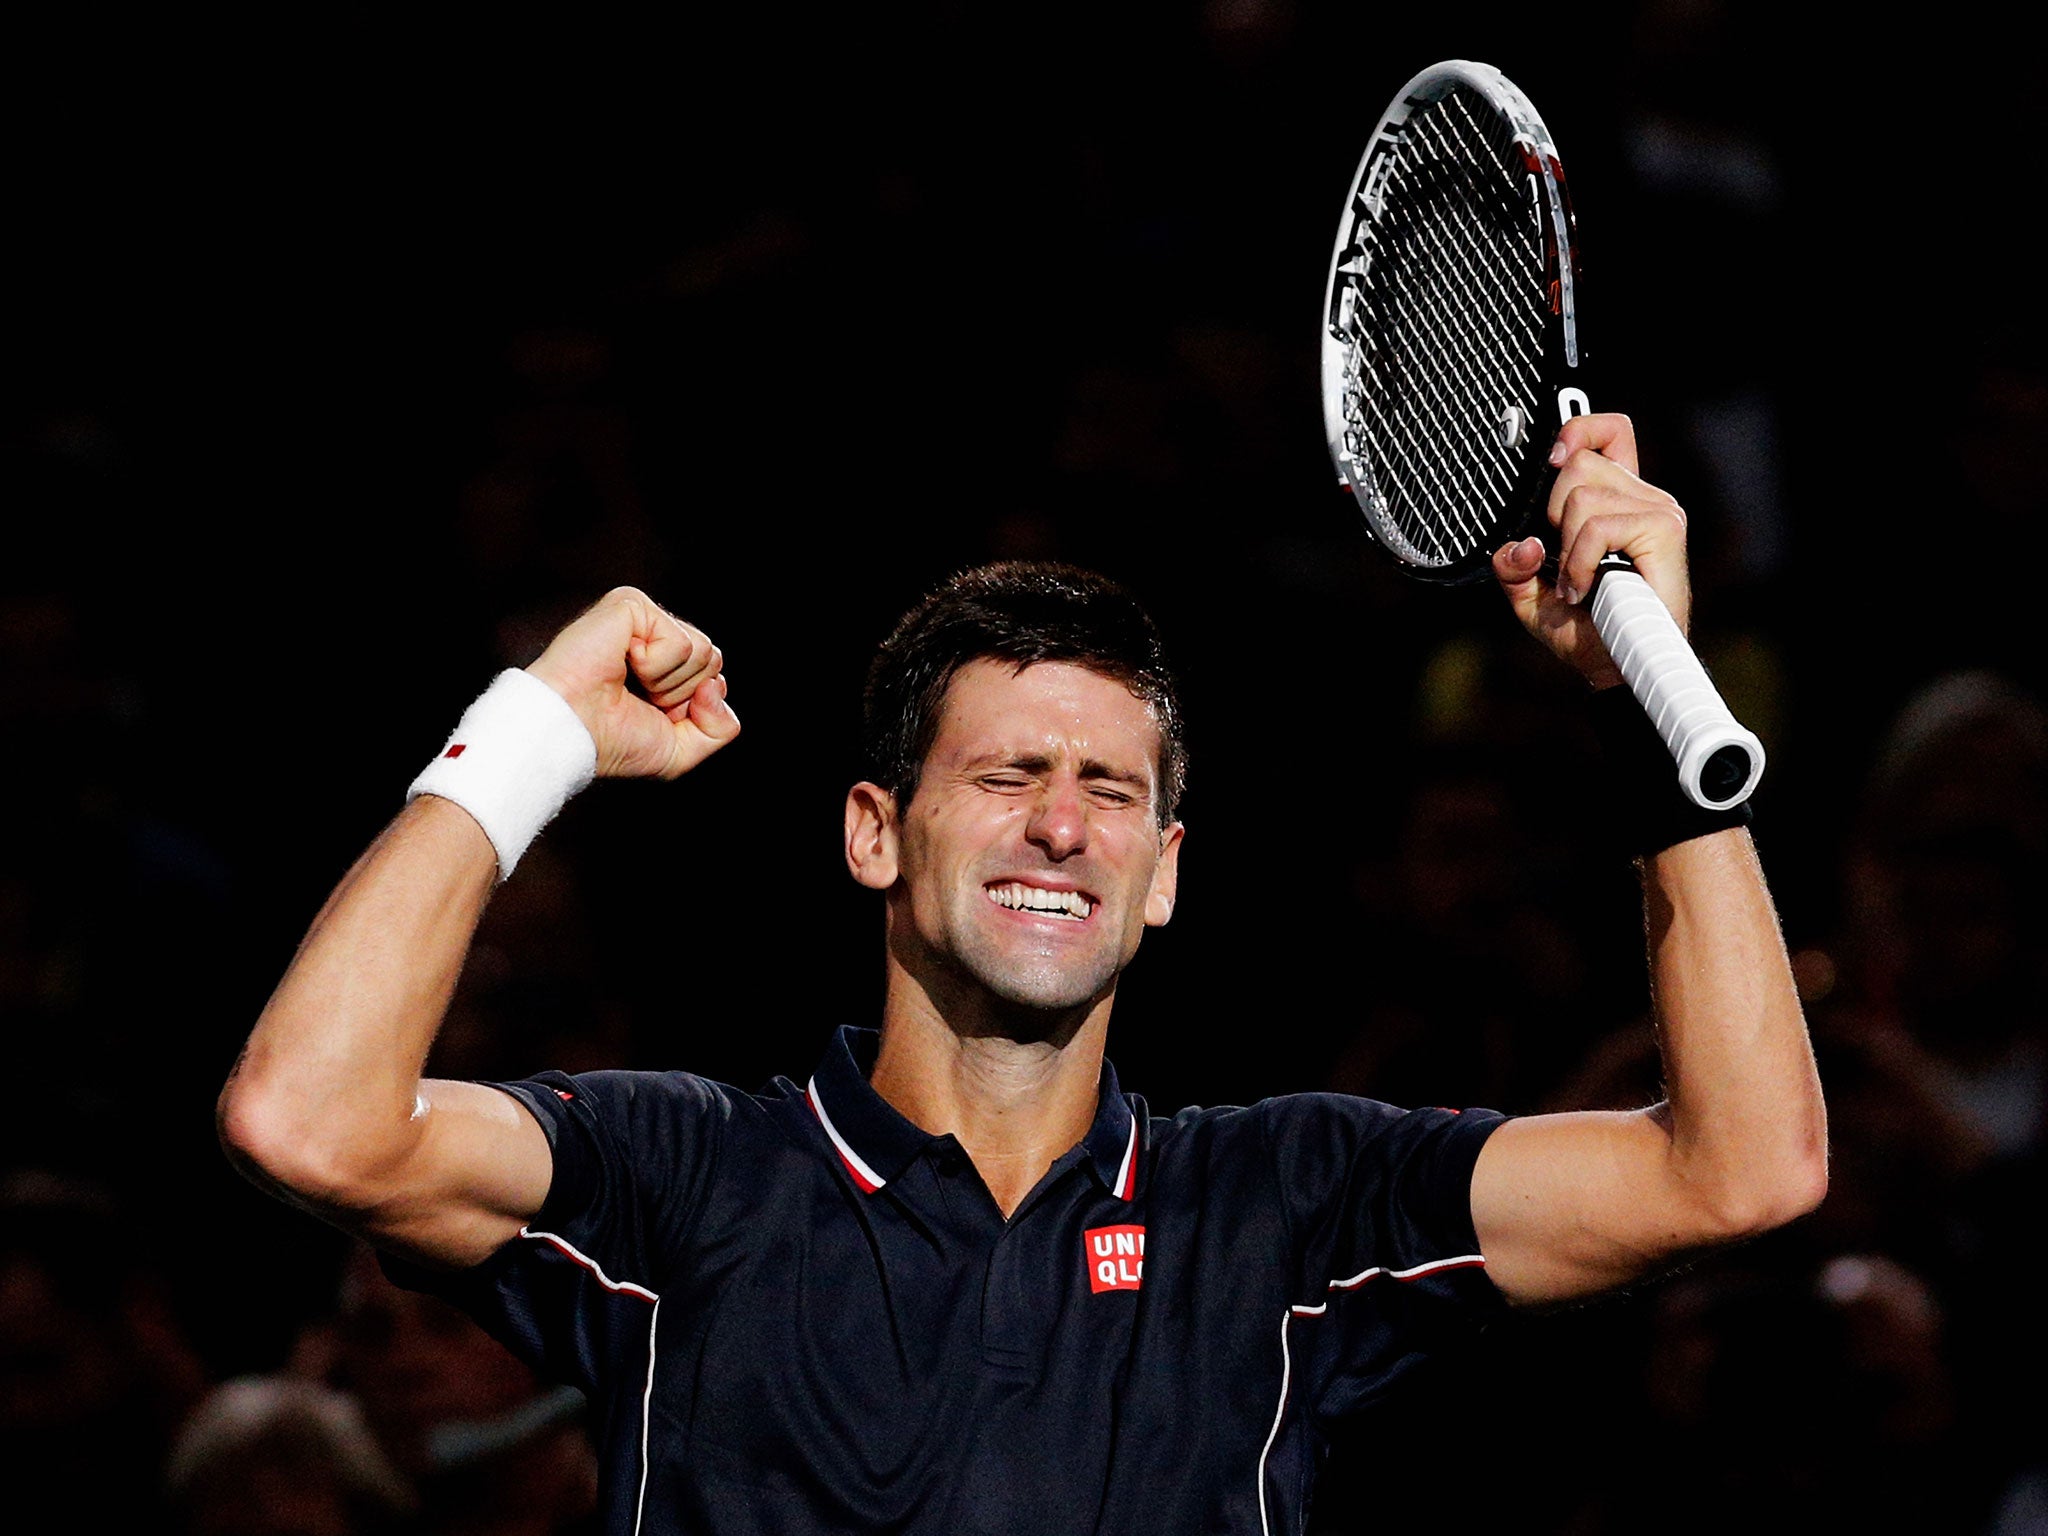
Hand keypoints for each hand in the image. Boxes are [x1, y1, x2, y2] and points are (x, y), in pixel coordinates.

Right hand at [525, 587, 740, 778]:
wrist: (571, 732)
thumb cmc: (611, 741)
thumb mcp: (680, 750)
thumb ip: (719, 729)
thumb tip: (717, 685)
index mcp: (662, 664)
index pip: (713, 675)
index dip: (692, 706)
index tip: (650, 714)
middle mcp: (653, 636)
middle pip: (713, 660)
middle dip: (683, 693)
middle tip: (638, 698)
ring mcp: (642, 618)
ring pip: (703, 651)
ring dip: (668, 682)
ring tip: (627, 682)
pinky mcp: (631, 604)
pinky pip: (680, 642)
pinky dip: (655, 666)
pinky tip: (621, 664)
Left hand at [1491, 412, 1690, 689]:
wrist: (1618, 668)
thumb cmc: (1587, 630)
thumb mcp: (1531, 595)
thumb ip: (1512, 565)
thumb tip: (1518, 544)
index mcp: (1617, 500)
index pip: (1609, 433)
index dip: (1579, 429)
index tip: (1553, 457)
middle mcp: (1642, 497)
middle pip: (1577, 464)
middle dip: (1553, 514)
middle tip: (1567, 558)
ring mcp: (1658, 510)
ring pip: (1580, 496)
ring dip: (1566, 548)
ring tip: (1580, 580)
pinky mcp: (1664, 529)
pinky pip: (1596, 526)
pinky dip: (1580, 561)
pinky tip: (1587, 587)